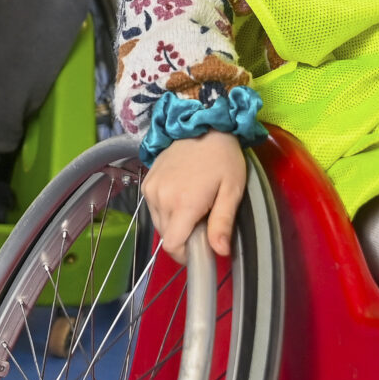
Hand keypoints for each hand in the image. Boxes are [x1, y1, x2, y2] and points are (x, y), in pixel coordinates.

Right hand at [142, 130, 243, 263]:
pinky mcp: (147, 183)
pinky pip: (154, 209)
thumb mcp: (231, 190)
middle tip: (202, 221)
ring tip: (193, 205)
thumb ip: (222, 223)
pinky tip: (181, 194)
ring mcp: (151, 190)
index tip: (199, 250)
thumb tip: (220, 253)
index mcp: (184, 204)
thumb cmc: (223, 158)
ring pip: (159, 224)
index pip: (173, 245)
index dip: (185, 255)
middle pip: (167, 236)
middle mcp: (162, 198)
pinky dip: (166, 210)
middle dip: (183, 237)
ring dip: (174, 224)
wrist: (202, 124)